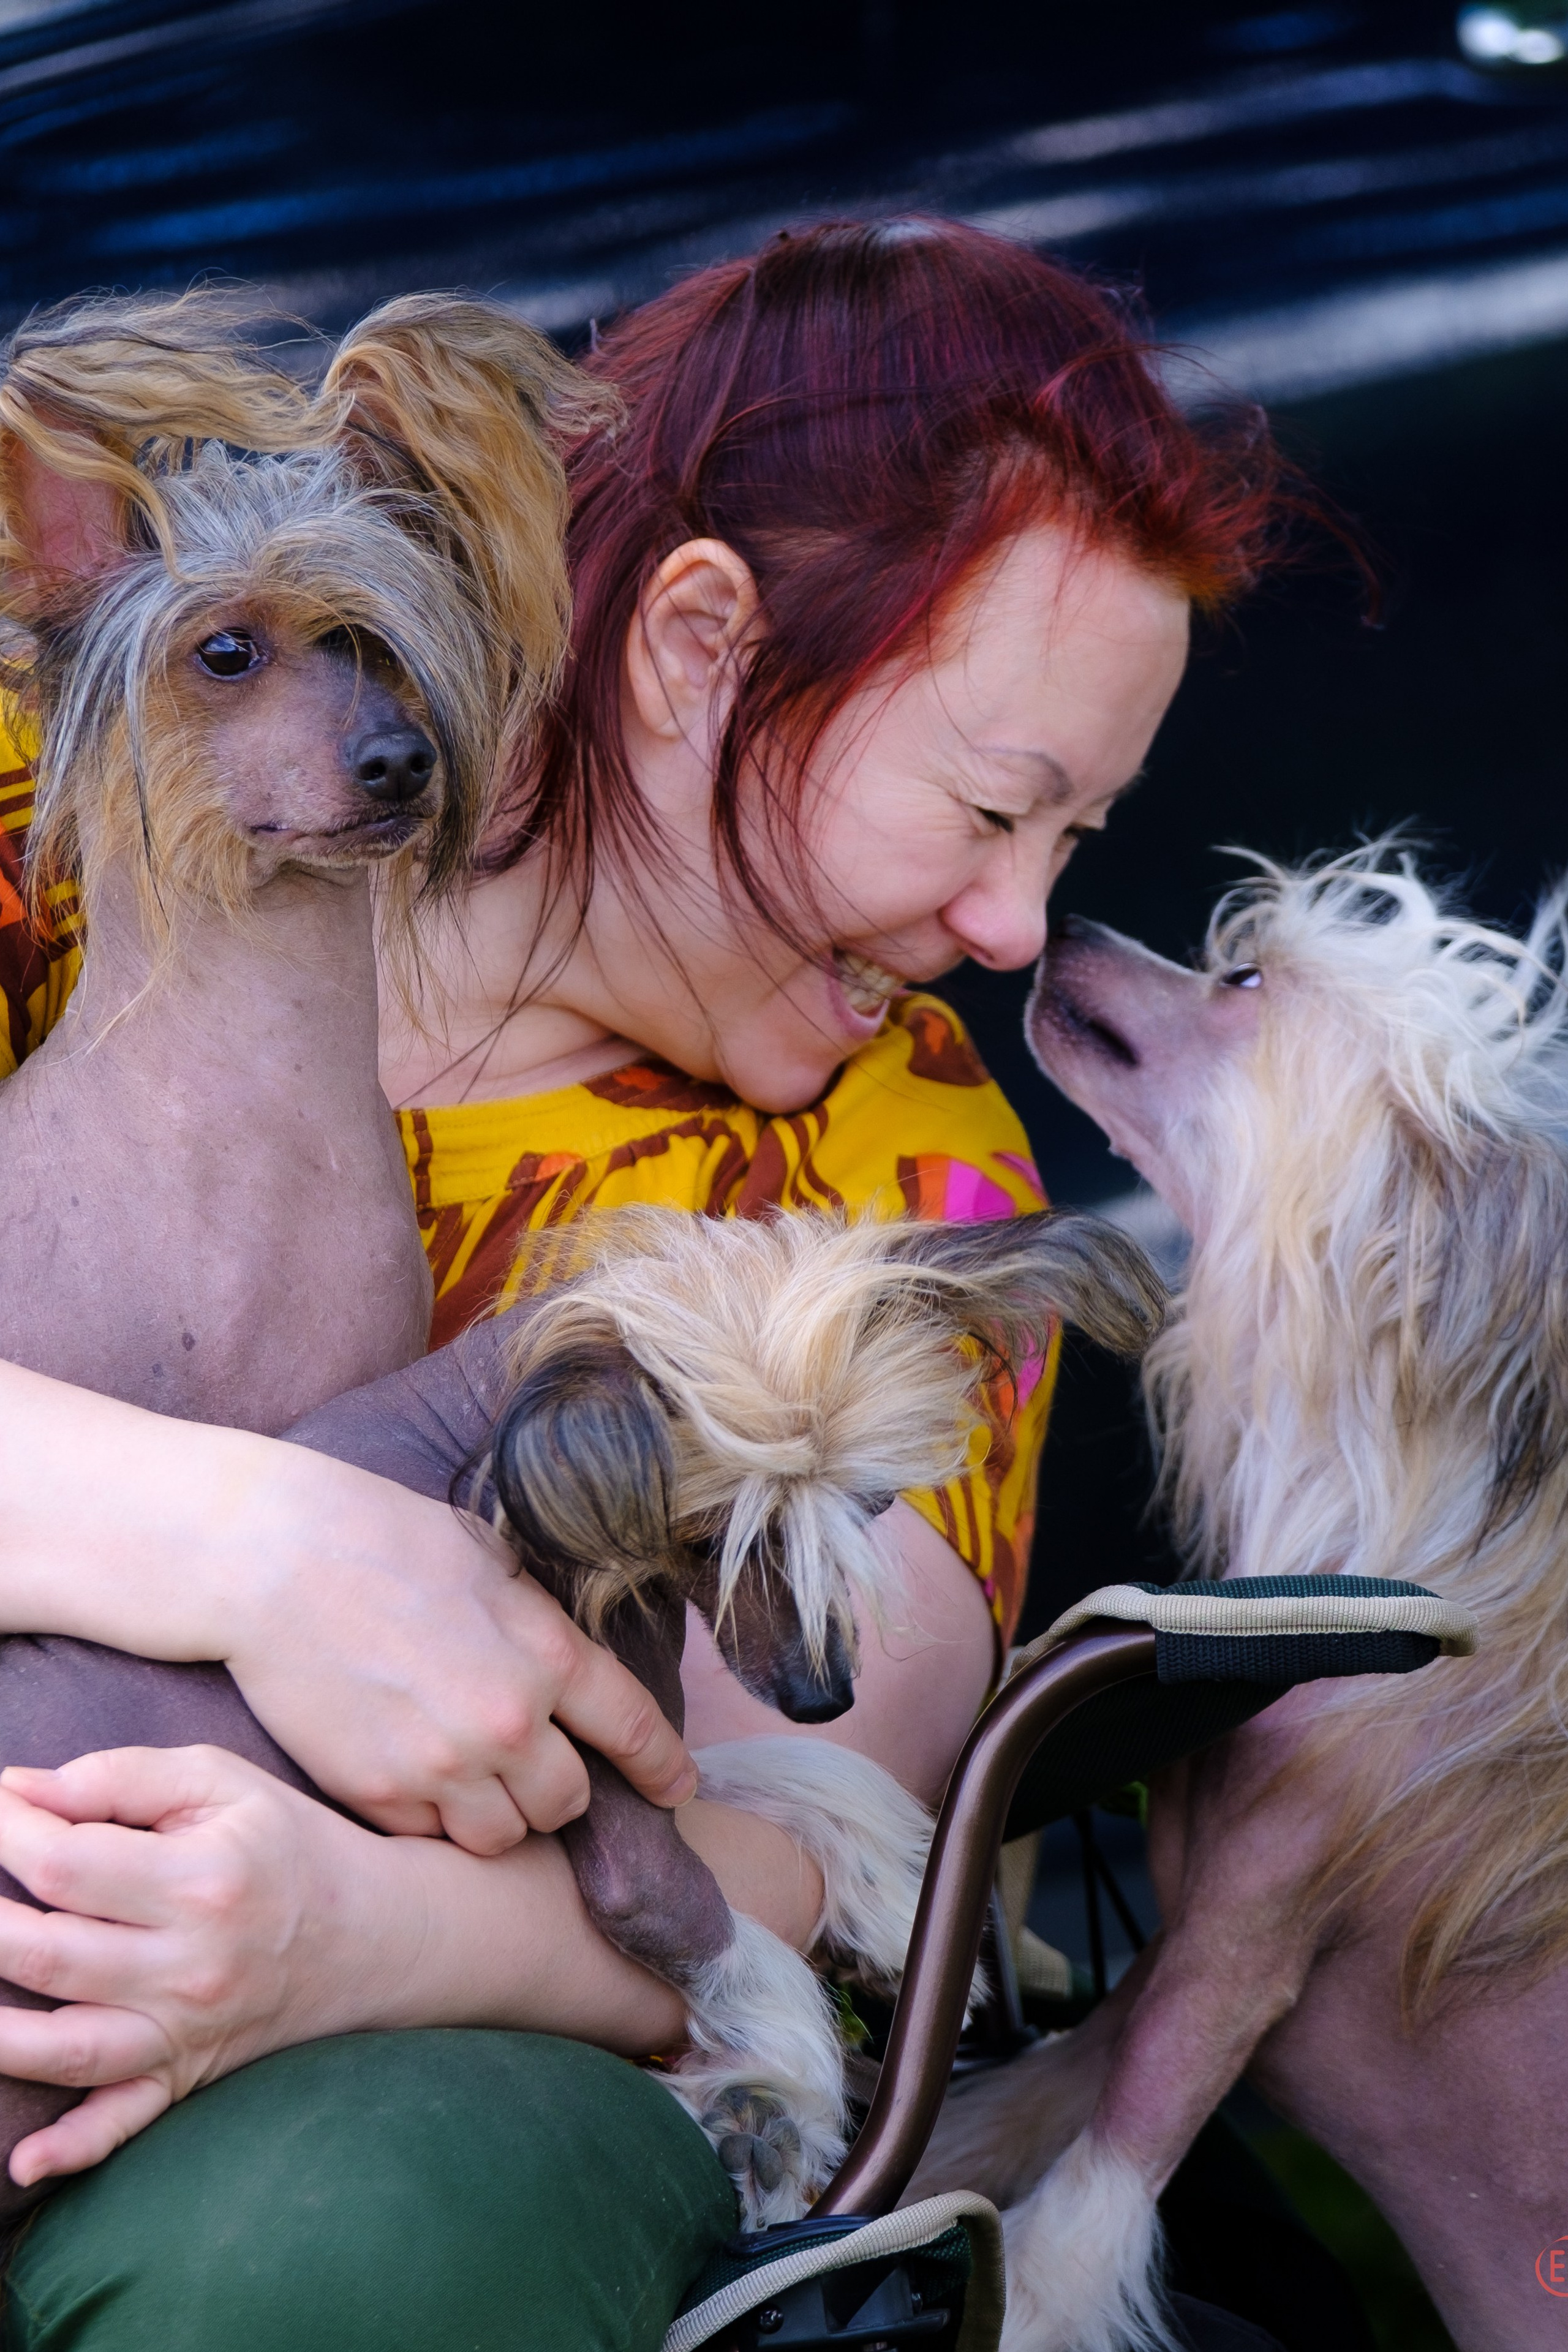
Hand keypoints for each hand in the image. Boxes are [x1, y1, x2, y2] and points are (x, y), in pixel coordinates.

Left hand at [0, 1746, 409, 2189]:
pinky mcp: (187, 2074)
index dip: (3, 1831)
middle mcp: (191, 1963)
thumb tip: (23, 1790)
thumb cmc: (287, 1844)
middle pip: (45, 1952)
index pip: (65, 1862)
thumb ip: (122, 1776)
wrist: (377, 1933)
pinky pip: (126, 2122)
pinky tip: (26, 2159)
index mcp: (200, 1879)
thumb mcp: (221, 1781)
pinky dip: (75, 2147)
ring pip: (64, 2046)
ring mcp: (187, 2029)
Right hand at [215, 1453, 696, 1853]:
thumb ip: (539, 1628)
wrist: (277, 1558)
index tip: (677, 1788)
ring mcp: (441, 1766)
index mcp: (549, 1655)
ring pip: (502, 1837)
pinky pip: (428, 1839)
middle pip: (566, 1803)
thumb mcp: (492, 1563)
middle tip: (528, 1763)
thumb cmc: (386, 1539)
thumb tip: (569, 1667)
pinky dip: (427, 1819)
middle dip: (556, 1788)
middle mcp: (508, 1723)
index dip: (662, 1768)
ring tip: (467, 1776)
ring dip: (495, 1815)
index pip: (635, 1730)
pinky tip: (409, 1775)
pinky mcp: (377, 1793)